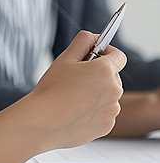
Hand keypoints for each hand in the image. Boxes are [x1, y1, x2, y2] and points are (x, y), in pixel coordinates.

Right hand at [28, 30, 125, 149]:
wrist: (43, 121)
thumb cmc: (52, 88)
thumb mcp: (65, 58)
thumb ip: (82, 41)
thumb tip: (93, 36)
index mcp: (104, 71)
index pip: (119, 56)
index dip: (107, 52)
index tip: (95, 54)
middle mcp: (114, 90)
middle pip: (113, 76)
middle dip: (99, 74)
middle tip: (76, 77)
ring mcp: (111, 110)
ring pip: (108, 95)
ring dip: (97, 92)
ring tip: (73, 96)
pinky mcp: (107, 126)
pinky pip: (104, 112)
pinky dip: (94, 109)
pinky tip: (75, 110)